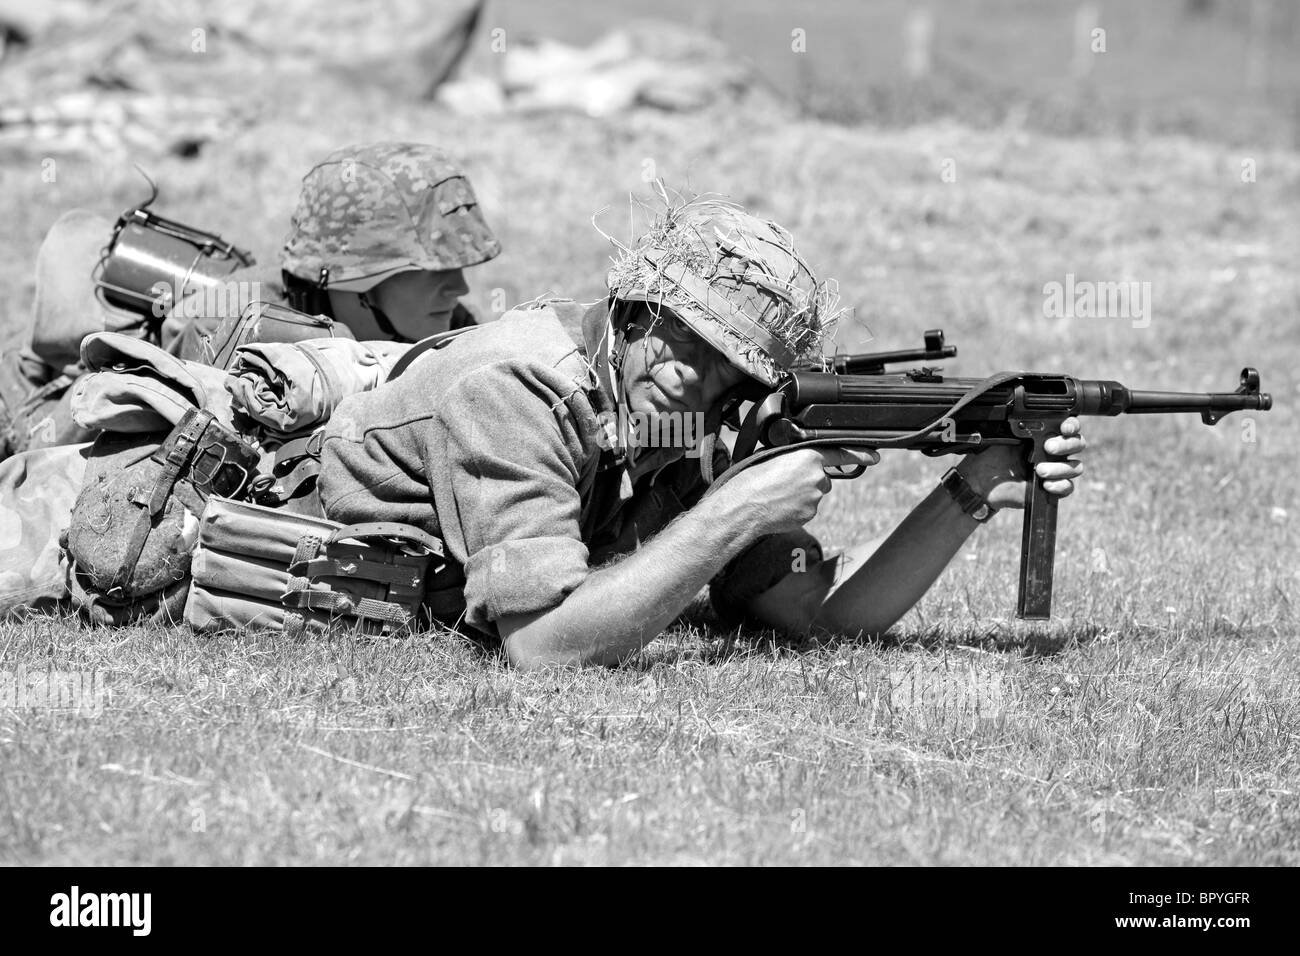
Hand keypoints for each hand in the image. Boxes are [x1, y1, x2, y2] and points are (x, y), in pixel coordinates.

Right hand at [716, 447, 879, 535]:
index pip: (840, 453)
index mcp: (808, 456)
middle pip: (823, 478)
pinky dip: (797, 508)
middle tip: (785, 482)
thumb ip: (795, 457)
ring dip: (802, 495)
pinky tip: (781, 507)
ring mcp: (815, 498)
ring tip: (778, 495)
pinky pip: (808, 509)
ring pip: (815, 494)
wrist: (743, 507)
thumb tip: (801, 464)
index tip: (874, 457)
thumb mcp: (773, 456)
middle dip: (809, 480)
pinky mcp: (809, 514)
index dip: (860, 454)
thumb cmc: (752, 479)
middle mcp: (817, 477)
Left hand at [956, 418, 1086, 509]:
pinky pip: (1068, 487)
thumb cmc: (993, 453)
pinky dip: (1060, 485)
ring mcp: (1056, 469)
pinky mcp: (1053, 488)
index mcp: (1046, 433)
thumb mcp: (1002, 433)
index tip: (1064, 427)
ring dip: (1060, 467)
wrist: (982, 479)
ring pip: (1075, 467)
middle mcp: (1055, 450)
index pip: (1069, 426)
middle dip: (1066, 444)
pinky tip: (1046, 484)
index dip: (1072, 425)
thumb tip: (1020, 410)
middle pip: (1078, 444)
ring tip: (1039, 469)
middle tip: (1048, 447)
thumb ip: (1016, 422)